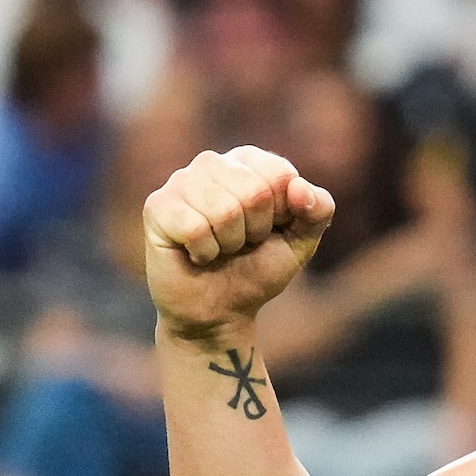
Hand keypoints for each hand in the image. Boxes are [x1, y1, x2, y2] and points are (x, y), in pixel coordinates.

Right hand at [144, 147, 336, 344]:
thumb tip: (299, 187)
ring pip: (224, 210)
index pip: (282, 175)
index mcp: (248, 161)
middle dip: (255, 232)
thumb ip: (318, 210)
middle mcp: (213, 163)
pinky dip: (204, 252)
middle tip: (240, 244)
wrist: (220, 314)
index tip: (267, 231)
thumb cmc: (257, 270)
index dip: (282, 215)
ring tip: (219, 249)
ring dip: (229, 244)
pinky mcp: (157, 206)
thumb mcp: (300, 242)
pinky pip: (194, 226)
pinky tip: (196, 254)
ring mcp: (181, 181)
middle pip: (254, 192)